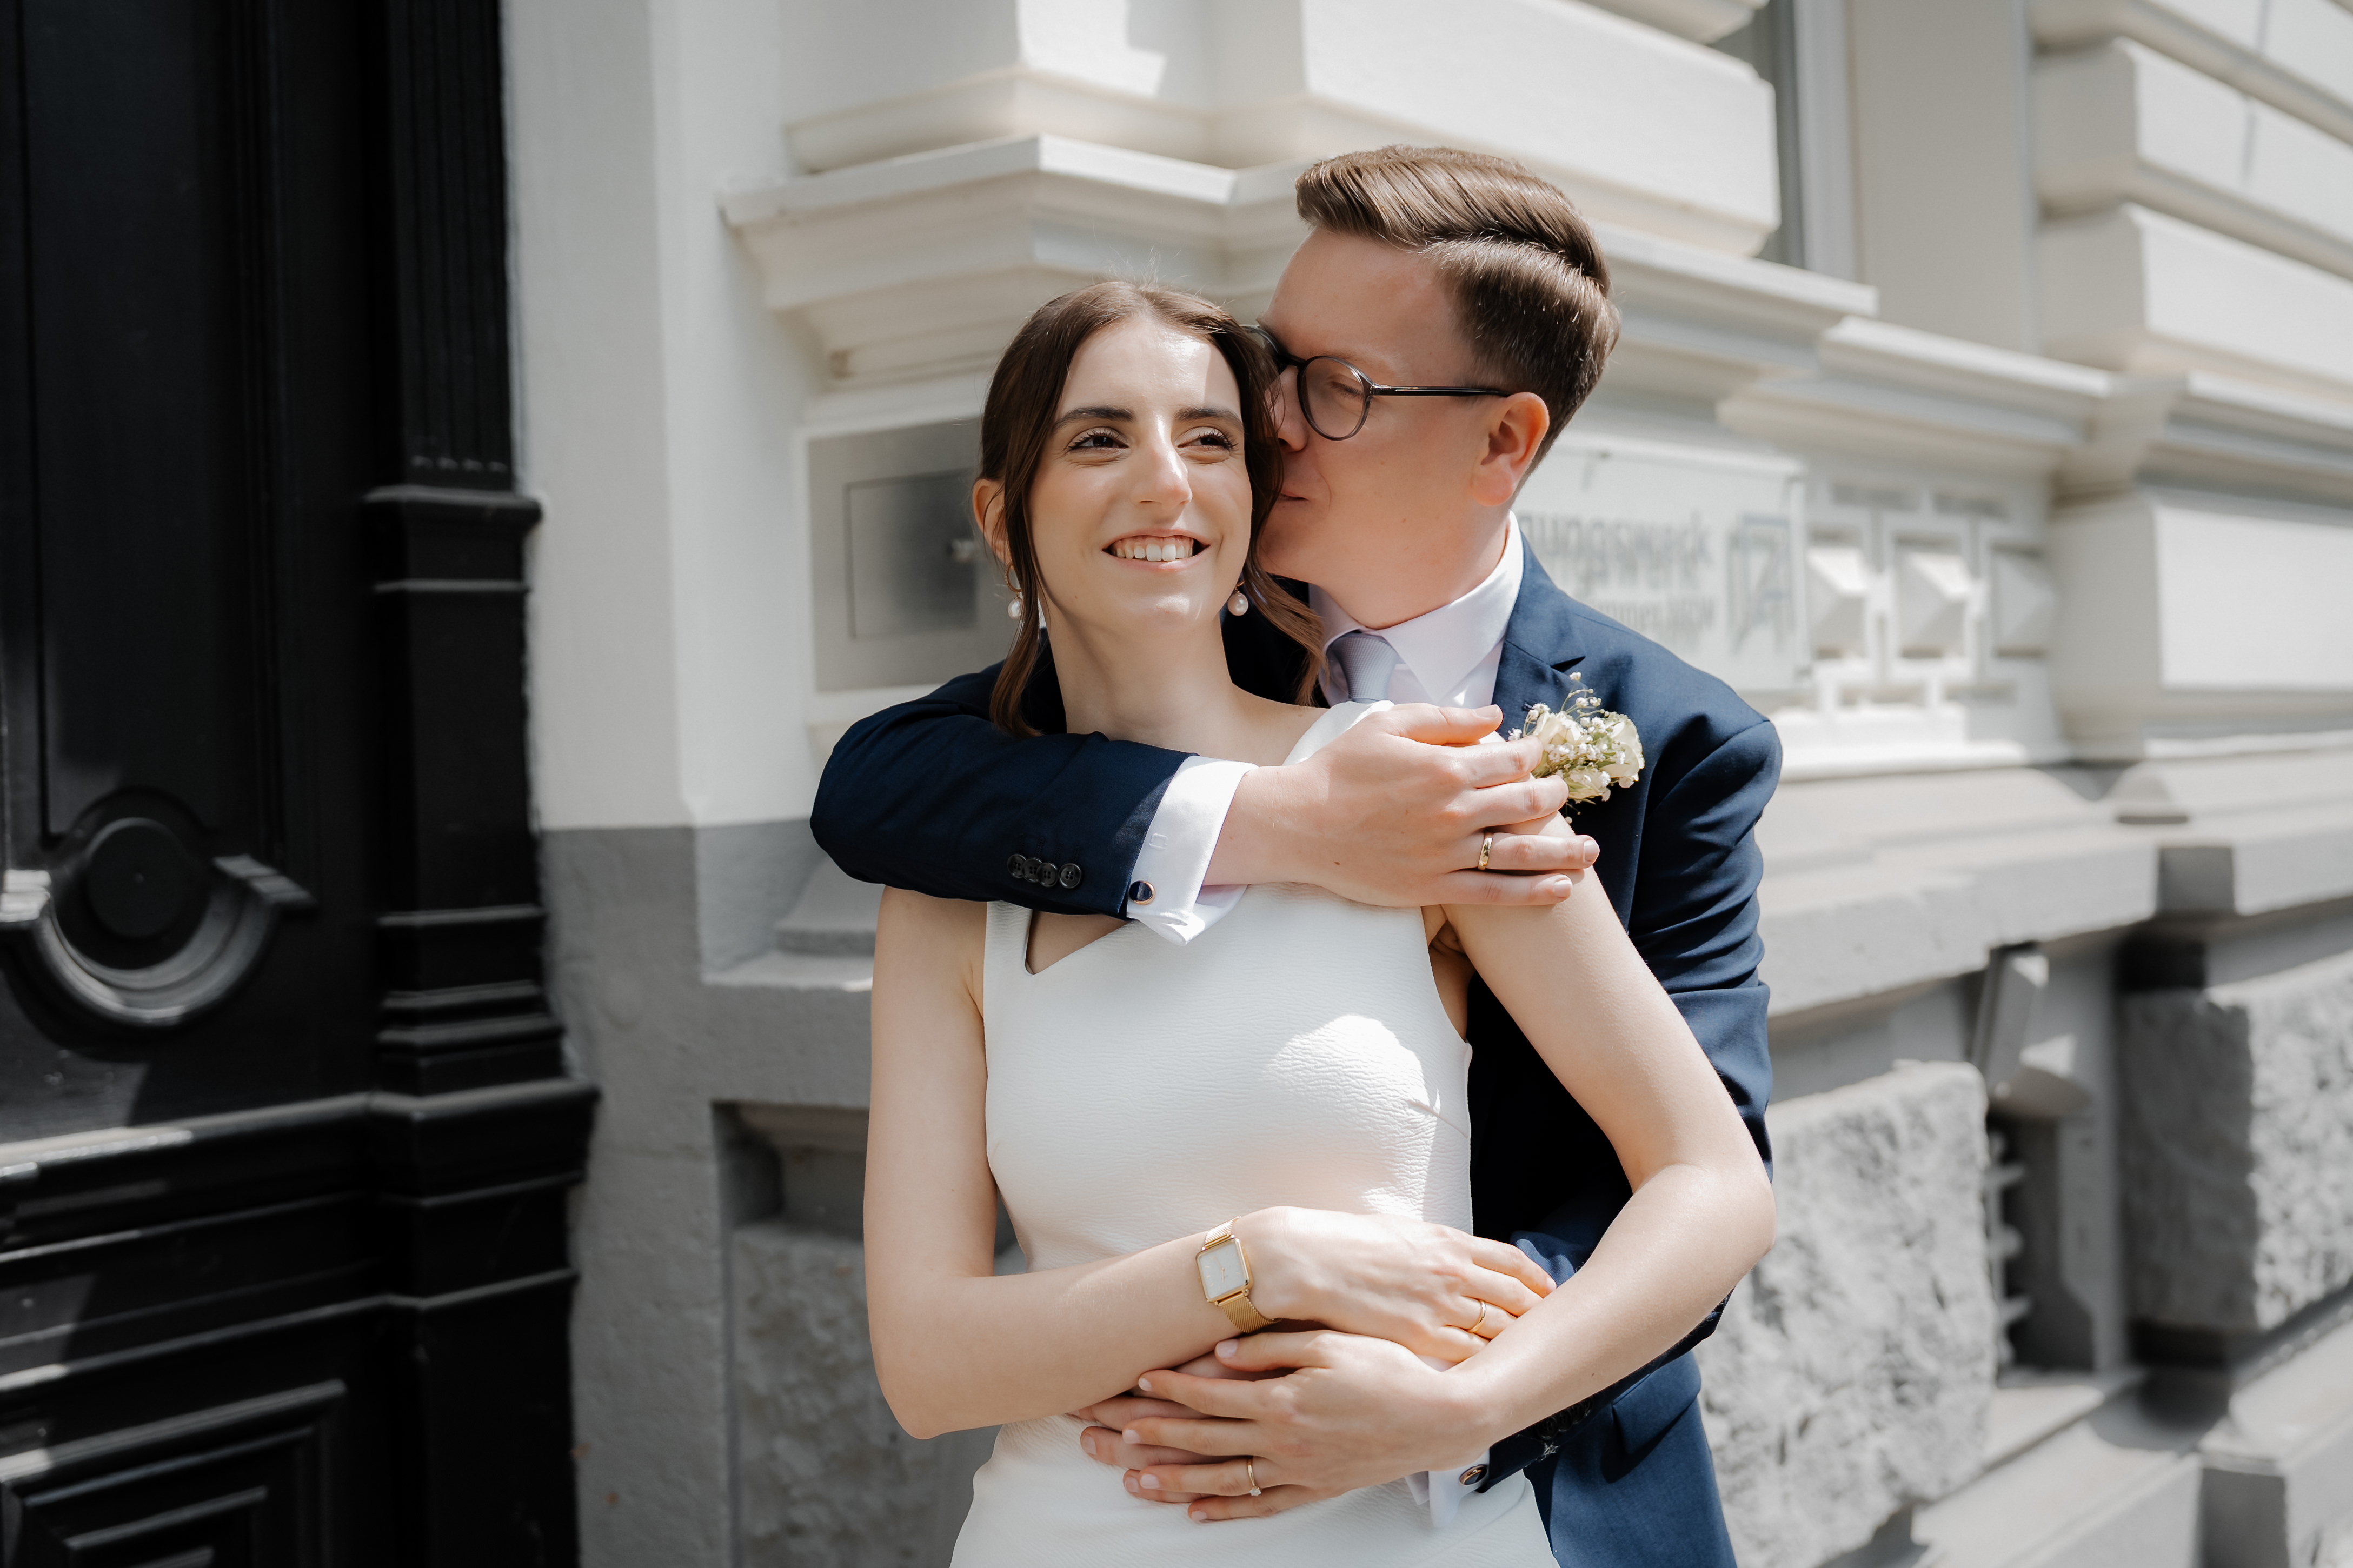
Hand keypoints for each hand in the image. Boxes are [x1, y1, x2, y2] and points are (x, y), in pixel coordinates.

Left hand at [1123, 1331, 1496, 1521]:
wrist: (1442, 1415)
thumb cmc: (1389, 1368)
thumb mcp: (1331, 1341)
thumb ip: (1273, 1345)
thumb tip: (1221, 1349)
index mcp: (1282, 1398)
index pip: (1209, 1395)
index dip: (1167, 1389)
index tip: (1131, 1383)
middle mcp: (1282, 1439)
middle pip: (1201, 1440)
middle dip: (1148, 1435)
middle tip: (1105, 1434)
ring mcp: (1299, 1468)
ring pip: (1222, 1479)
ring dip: (1173, 1480)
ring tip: (1131, 1481)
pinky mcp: (1317, 1487)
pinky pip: (1262, 1504)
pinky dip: (1226, 1509)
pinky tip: (1195, 1513)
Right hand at [1211, 705, 1599, 905]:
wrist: (1299, 824)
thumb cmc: (1340, 769)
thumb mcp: (1388, 723)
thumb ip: (1446, 718)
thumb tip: (1496, 717)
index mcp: (1446, 766)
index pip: (1512, 759)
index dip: (1532, 754)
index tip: (1537, 755)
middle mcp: (1454, 810)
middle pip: (1527, 802)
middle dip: (1554, 795)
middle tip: (1563, 794)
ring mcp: (1447, 853)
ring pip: (1524, 851)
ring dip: (1566, 851)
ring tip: (1591, 851)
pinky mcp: (1434, 887)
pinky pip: (1497, 894)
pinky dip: (1535, 891)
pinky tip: (1562, 889)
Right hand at [1237, 1209, 1551, 1360]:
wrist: (1300, 1261)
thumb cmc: (1339, 1244)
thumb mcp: (1398, 1234)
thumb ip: (1432, 1250)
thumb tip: (1450, 1262)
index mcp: (1448, 1241)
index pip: (1510, 1261)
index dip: (1535, 1278)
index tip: (1548, 1290)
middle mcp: (1453, 1272)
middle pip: (1516, 1298)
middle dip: (1539, 1314)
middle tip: (1555, 1328)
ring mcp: (1440, 1307)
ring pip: (1499, 1330)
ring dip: (1519, 1344)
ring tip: (1532, 1358)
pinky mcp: (1420, 1339)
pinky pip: (1470, 1357)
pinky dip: (1487, 1365)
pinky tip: (1494, 1375)